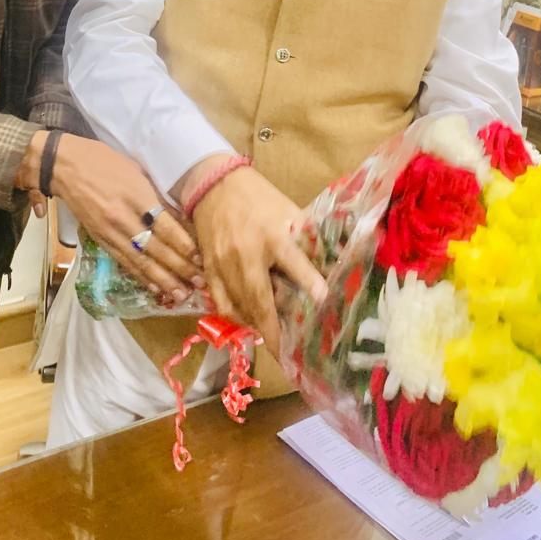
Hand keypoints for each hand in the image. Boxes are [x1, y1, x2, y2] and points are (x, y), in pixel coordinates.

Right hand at [17, 132, 203, 302]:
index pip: (166, 227)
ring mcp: (111, 232)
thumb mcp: (137, 171)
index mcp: (137, 196)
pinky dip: (140, 276)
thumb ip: (156, 196)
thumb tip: (178, 219)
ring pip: (141, 261)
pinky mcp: (100, 240)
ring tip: (181, 295)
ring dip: (162, 280)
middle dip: (180, 268)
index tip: (201, 259)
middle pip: (156, 249)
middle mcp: (125, 218)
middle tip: (199, 284)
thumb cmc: (104, 161)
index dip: (184, 246)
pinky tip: (154, 288)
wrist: (65, 166)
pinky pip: (124, 261)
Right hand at [179, 157, 326, 357]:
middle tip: (289, 355)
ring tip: (274, 342)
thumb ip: (305, 238)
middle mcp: (246, 253)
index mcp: (272, 234)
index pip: (294, 262)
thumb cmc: (258, 198)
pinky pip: (221, 301)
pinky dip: (235, 316)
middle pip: (260, 299)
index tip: (325, 302)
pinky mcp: (209, 268)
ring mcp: (224, 263)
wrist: (214, 184)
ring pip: (240, 305)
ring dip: (256, 327)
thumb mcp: (287, 211)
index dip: (310, 283)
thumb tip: (331, 262)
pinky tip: (248, 323)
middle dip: (275, 332)